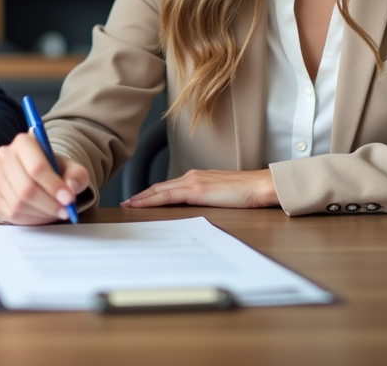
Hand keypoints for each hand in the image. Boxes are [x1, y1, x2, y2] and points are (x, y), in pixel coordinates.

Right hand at [0, 131, 89, 224]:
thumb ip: (77, 175)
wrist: (38, 173)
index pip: (36, 167)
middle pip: (26, 188)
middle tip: (66, 211)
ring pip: (18, 204)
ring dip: (42, 213)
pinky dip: (32, 219)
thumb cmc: (54, 169)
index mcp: (23, 142)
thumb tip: (71, 188)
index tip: (69, 199)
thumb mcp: (71, 167)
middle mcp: (5, 157)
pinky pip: (12, 215)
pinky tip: (43, 214)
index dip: (53, 186)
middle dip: (49, 204)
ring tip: (56, 212)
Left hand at [121, 169, 278, 209]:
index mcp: (198, 178)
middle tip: (125, 204)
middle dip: (141, 196)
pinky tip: (141, 205)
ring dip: (142, 198)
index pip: (169, 187)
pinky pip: (168, 196)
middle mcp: (192, 177)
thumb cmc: (248, 192)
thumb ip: (209, 198)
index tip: (138, 200)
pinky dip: (151, 200)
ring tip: (128, 205)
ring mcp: (193, 181)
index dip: (152, 194)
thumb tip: (199, 209)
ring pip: (160, 190)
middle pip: (160, 187)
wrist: (261, 186)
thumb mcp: (223, 195)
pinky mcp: (196, 189)